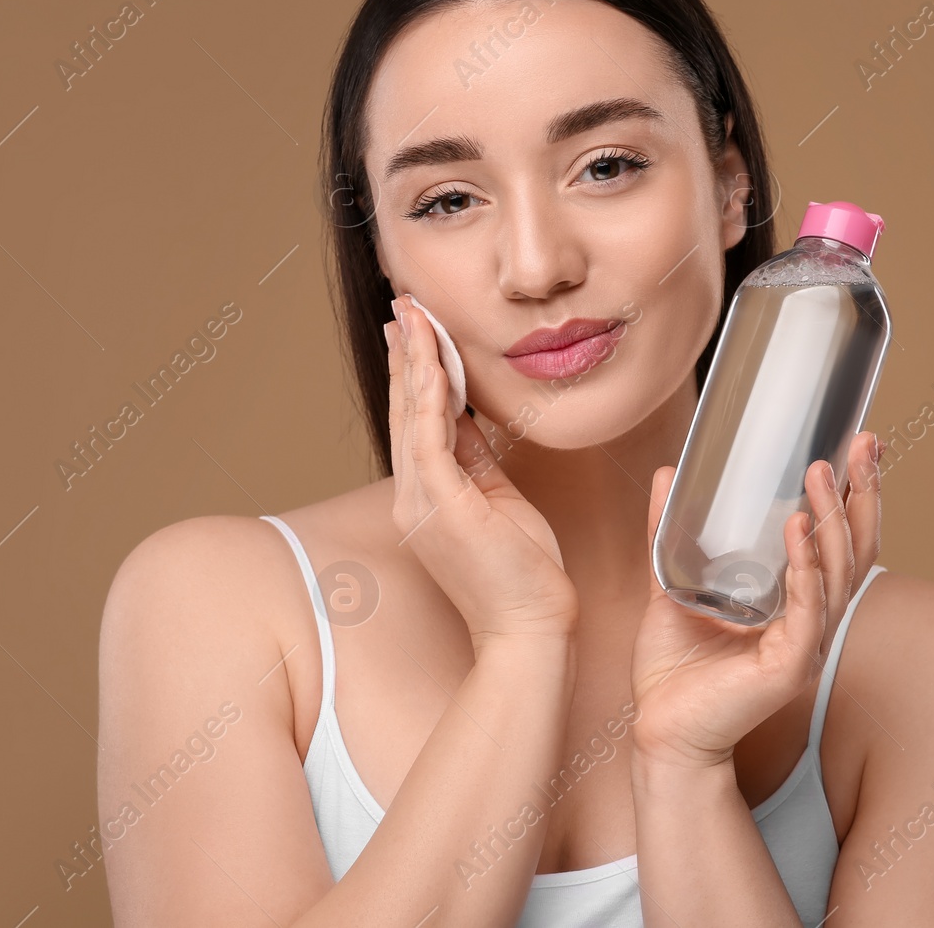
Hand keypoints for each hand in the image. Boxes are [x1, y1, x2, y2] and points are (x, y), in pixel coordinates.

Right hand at [386, 293, 578, 644]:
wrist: (531, 628)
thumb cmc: (523, 574)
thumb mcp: (500, 501)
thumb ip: (478, 459)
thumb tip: (469, 416)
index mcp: (427, 496)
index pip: (416, 421)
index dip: (413, 372)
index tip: (414, 330)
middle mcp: (413, 497)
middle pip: (403, 411)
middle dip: (404, 354)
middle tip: (404, 306)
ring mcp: (420, 503)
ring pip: (410, 416)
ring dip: (412, 361)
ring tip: (412, 316)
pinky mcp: (440, 507)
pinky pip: (428, 439)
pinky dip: (426, 396)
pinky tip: (430, 361)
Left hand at [628, 432, 883, 767]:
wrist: (659, 729)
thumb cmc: (673, 670)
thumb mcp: (673, 583)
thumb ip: (671, 532)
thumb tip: (668, 472)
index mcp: (796, 604)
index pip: (840, 543)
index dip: (855, 496)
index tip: (859, 446)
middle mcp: (811, 622)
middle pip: (855, 552)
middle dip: (862, 495)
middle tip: (863, 444)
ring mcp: (805, 646)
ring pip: (836, 575)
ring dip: (830, 521)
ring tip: (820, 474)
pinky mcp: (787, 667)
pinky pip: (806, 610)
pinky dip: (805, 568)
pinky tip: (798, 531)